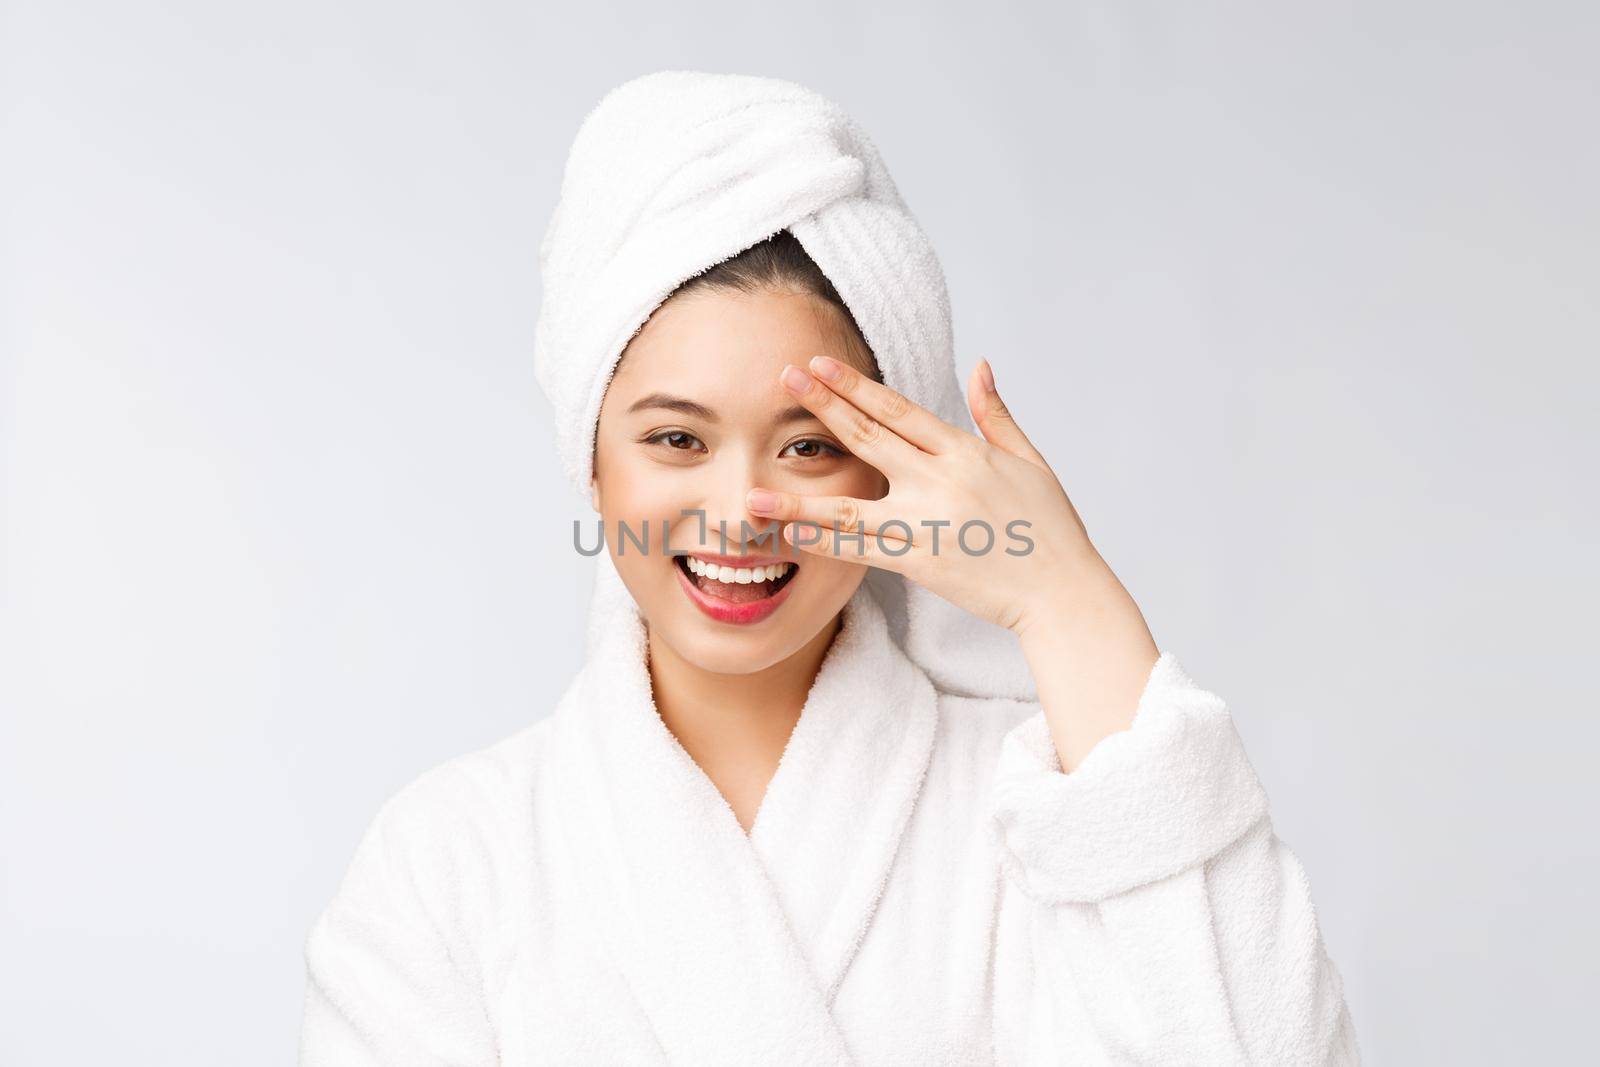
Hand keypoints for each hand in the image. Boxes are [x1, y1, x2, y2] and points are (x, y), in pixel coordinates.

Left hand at [748, 355, 1104, 636]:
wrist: (1060, 590)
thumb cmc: (1049, 527)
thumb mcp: (1029, 460)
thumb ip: (995, 414)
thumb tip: (980, 366)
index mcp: (964, 450)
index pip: (897, 409)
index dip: (855, 385)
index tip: (819, 364)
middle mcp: (940, 480)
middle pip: (868, 437)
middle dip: (823, 405)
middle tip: (784, 379)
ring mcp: (926, 522)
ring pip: (850, 504)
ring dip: (799, 495)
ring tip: (755, 490)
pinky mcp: (919, 562)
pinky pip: (860, 551)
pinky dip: (823, 542)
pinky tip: (790, 537)